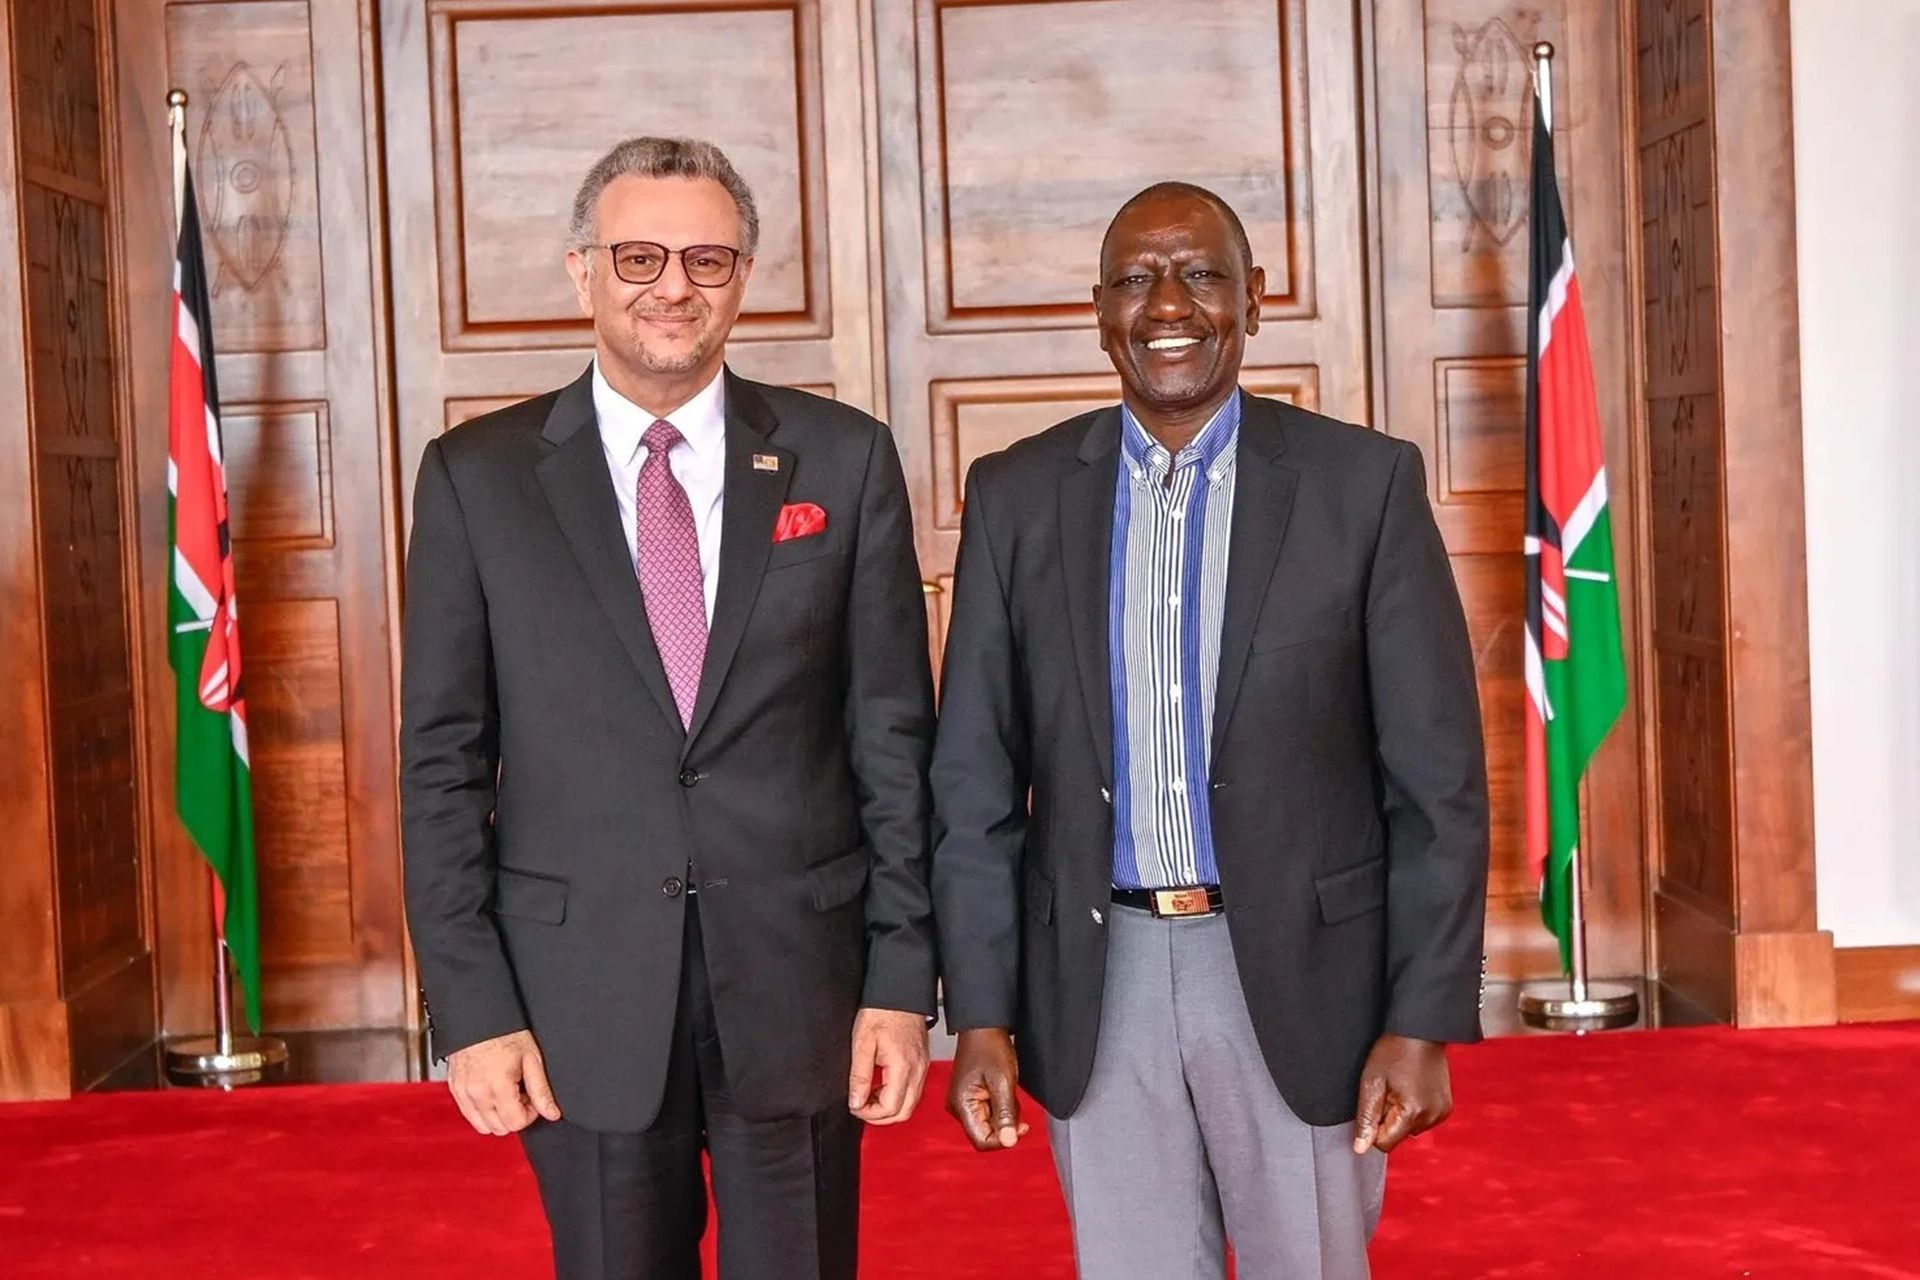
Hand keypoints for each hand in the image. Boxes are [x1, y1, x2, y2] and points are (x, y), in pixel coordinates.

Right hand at [446, 1029, 561, 1135]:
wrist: (479, 1017)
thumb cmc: (505, 1033)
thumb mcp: (531, 1058)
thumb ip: (541, 1090)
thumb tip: (552, 1112)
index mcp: (497, 1086)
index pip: (516, 1123)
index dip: (530, 1113)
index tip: (531, 1097)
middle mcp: (477, 1093)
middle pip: (499, 1128)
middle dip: (514, 1114)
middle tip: (520, 1092)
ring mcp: (463, 1092)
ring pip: (483, 1126)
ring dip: (498, 1115)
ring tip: (506, 1091)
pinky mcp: (455, 1089)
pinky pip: (469, 1114)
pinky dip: (482, 1110)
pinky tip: (492, 1091)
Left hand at [848, 1008, 930, 1124]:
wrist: (899, 994)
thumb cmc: (881, 1012)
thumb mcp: (862, 1043)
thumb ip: (859, 1076)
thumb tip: (855, 1102)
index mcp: (902, 1067)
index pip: (890, 1108)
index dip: (869, 1114)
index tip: (854, 1106)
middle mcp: (917, 1070)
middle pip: (904, 1112)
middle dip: (880, 1116)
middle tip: (861, 1107)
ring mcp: (922, 1067)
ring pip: (910, 1104)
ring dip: (889, 1107)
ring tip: (869, 1095)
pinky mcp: (922, 1063)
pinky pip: (913, 1090)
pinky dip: (897, 1095)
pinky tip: (881, 1085)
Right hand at [947, 1028, 1028, 1150]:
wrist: (984, 1027)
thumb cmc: (989, 1047)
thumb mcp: (1003, 1082)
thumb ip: (1006, 1114)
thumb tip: (1008, 1141)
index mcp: (961, 1105)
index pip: (981, 1141)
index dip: (1003, 1139)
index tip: (1020, 1128)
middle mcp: (958, 1107)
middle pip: (986, 1133)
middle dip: (1006, 1124)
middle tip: (1015, 1103)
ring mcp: (964, 1103)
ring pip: (990, 1124)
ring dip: (1005, 1114)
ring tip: (1008, 1092)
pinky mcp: (971, 1098)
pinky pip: (989, 1113)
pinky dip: (1001, 1107)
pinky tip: (1004, 1091)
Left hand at [1352, 1033, 1451, 1153]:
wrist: (1420, 1031)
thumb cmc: (1394, 1051)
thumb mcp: (1371, 1082)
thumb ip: (1366, 1118)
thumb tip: (1361, 1148)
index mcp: (1412, 1113)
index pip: (1384, 1144)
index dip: (1374, 1127)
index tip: (1376, 1103)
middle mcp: (1431, 1117)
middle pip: (1398, 1136)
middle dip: (1388, 1118)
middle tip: (1389, 1090)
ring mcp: (1441, 1113)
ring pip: (1410, 1129)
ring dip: (1401, 1114)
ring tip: (1401, 1086)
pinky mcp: (1446, 1108)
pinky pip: (1423, 1119)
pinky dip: (1414, 1109)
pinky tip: (1412, 1088)